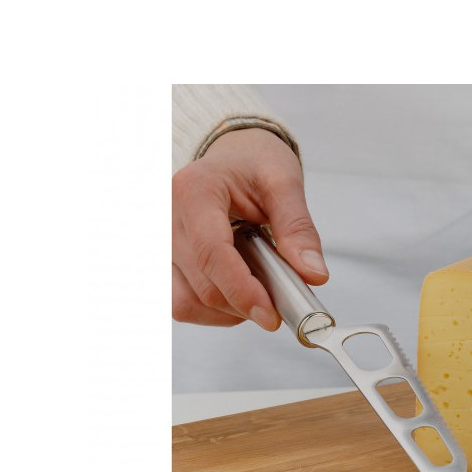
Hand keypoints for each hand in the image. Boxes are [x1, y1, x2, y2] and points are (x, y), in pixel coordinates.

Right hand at [172, 127, 327, 328]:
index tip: (271, 313)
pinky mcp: (162, 261)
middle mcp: (167, 217)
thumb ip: (298, 229)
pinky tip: (235, 294)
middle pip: (201, 284)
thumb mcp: (283, 184)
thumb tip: (312, 274)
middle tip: (279, 304)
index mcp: (194, 191)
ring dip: (227, 312)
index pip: (211, 253)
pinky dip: (211, 311)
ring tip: (256, 292)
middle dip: (244, 304)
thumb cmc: (253, 163)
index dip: (241, 290)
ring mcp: (159, 243)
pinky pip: (179, 302)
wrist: (232, 157)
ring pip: (185, 302)